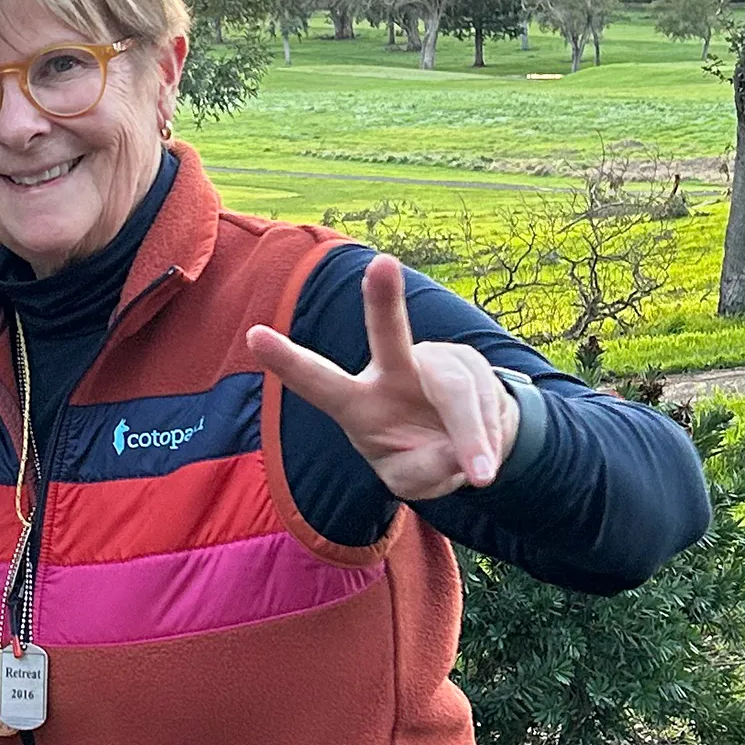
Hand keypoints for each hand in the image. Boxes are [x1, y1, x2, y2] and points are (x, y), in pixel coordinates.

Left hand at [246, 253, 520, 501]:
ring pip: (455, 391)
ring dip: (472, 437)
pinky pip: (487, 403)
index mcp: (356, 403)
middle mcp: (391, 372)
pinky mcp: (473, 364)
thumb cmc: (422, 457)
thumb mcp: (411, 480)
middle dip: (384, 301)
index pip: (318, 381)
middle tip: (383, 264)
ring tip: (479, 475)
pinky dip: (490, 438)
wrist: (471, 446)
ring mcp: (435, 362)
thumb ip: (422, 472)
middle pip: (389, 335)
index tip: (254, 334)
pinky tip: (485, 453)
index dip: (286, 361)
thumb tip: (456, 450)